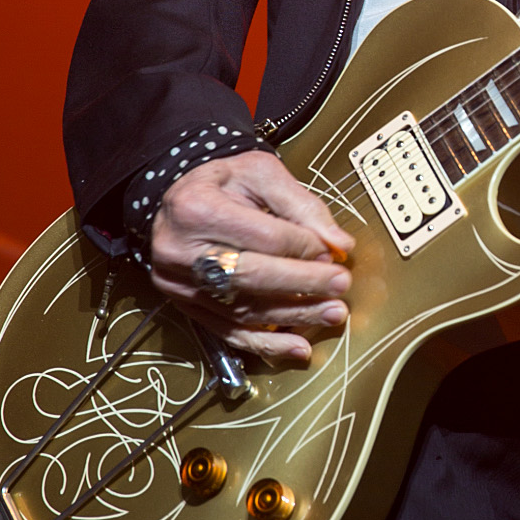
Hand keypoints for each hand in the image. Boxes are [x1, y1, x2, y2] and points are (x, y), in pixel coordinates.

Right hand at [149, 151, 355, 367]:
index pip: (263, 236)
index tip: (332, 252)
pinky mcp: (185, 305)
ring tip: (331, 313)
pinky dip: (265, 343)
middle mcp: (180, 250)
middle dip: (302, 284)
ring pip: (242, 309)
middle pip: (251, 276)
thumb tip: (339, 244)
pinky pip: (228, 332)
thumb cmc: (223, 183)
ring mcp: (179, 283)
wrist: (179, 199)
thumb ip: (301, 204)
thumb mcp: (260, 172)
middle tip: (340, 286)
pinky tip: (296, 347)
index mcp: (196, 208)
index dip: (303, 246)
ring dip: (293, 316)